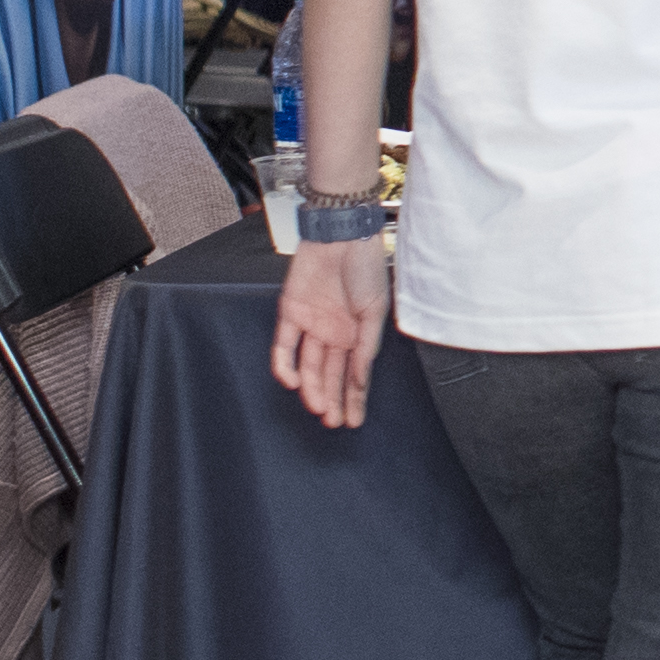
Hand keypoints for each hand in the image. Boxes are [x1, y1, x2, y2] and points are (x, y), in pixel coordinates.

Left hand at [272, 236, 390, 428]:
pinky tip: (293, 382)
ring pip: (310, 365)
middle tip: (333, 423)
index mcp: (358, 332)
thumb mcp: (375, 312)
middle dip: (332, 400)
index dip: (355, 399)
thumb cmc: (366, 269)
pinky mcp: (290, 313)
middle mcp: (334, 332)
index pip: (354, 373)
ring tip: (318, 409)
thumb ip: (365, 348)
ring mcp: (312, 324)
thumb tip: (360, 379)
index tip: (354, 422)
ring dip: (312, 388)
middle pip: (330, 374)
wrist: (341, 235)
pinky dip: (286, 365)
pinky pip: (284, 346)